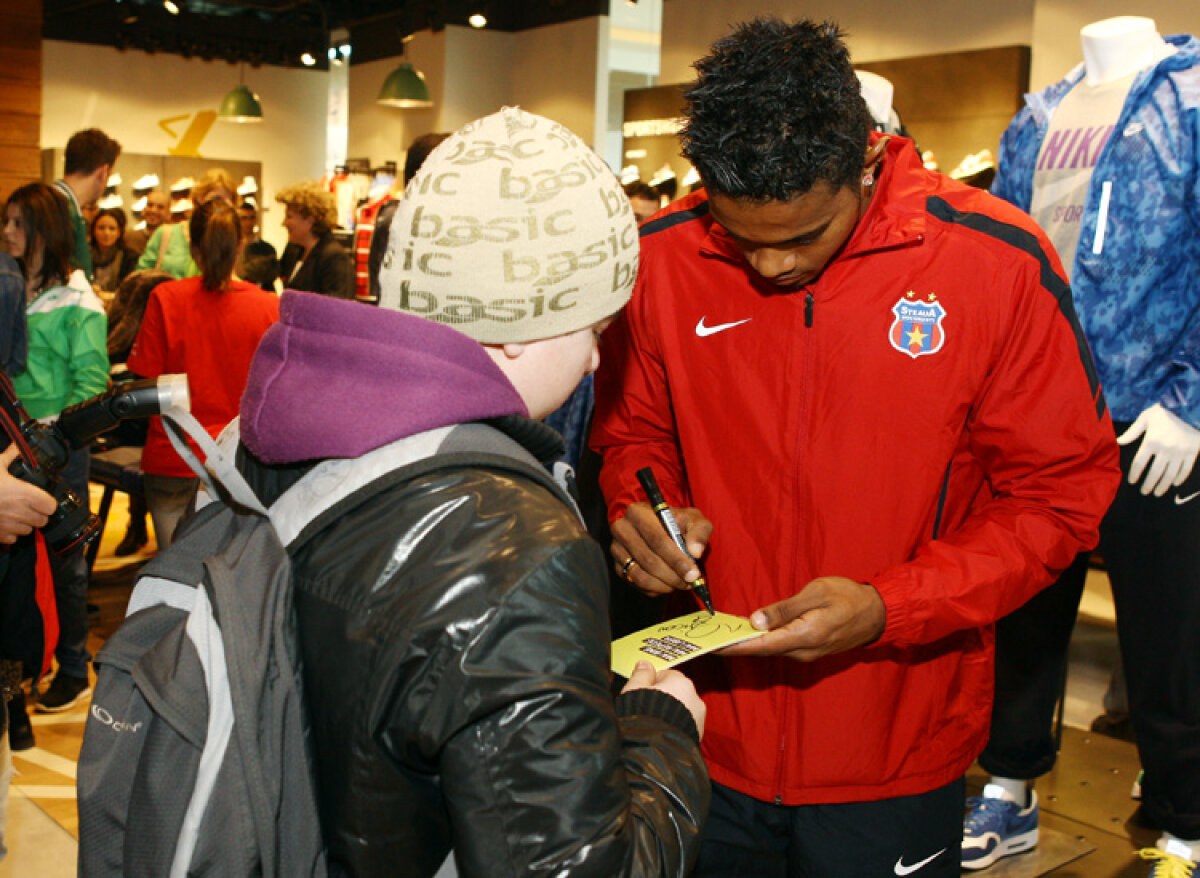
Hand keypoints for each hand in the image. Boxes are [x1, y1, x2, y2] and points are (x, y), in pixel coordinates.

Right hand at [0, 445, 55, 543]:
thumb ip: (10, 455)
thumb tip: (17, 446)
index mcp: (24, 494)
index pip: (51, 506)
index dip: (47, 502)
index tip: (42, 498)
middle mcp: (20, 512)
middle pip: (43, 520)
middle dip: (38, 513)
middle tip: (28, 505)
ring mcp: (9, 525)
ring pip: (29, 530)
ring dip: (25, 523)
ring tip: (15, 512)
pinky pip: (13, 538)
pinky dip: (11, 532)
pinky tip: (5, 522)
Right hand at [610, 501, 712, 597]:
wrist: (659, 526)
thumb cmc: (677, 523)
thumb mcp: (693, 519)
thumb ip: (699, 532)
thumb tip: (696, 552)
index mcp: (638, 512)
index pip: (657, 540)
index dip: (676, 559)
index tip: (693, 573)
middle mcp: (622, 529)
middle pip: (648, 559)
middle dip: (673, 575)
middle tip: (690, 582)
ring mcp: (616, 549)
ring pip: (640, 576)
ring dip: (665, 584)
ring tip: (682, 583)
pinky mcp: (617, 566)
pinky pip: (637, 584)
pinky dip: (656, 588)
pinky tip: (669, 583)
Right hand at [621, 660, 705, 738]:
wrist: (655, 752)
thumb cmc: (642, 717)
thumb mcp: (634, 690)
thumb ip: (640, 675)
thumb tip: (645, 664)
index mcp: (680, 682)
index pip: (666, 675)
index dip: (651, 683)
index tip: (642, 692)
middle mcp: (694, 698)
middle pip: (676, 692)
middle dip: (663, 699)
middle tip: (646, 709)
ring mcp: (699, 718)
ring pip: (682, 710)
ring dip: (671, 714)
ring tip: (654, 724)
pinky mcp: (699, 736)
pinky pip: (685, 726)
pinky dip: (676, 728)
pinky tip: (662, 735)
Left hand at [719, 576, 886, 661]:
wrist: (877, 613)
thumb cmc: (847, 597)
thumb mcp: (815, 593)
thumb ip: (785, 609)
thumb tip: (755, 621)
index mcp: (804, 636)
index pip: (761, 645)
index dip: (735, 646)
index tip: (712, 646)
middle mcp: (804, 651)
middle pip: (763, 650)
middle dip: (735, 645)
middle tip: (709, 638)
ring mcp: (807, 654)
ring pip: (771, 650)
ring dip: (748, 644)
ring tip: (722, 633)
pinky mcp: (809, 650)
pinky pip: (780, 648)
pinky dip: (763, 641)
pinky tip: (749, 632)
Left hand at [1117, 404, 1199, 496]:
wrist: (1190, 407)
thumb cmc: (1166, 411)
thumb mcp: (1146, 418)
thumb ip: (1133, 432)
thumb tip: (1118, 441)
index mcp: (1151, 441)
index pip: (1139, 463)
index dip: (1134, 474)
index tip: (1132, 481)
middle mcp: (1165, 449)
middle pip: (1154, 472)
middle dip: (1148, 484)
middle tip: (1144, 492)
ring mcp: (1180, 452)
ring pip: (1170, 474)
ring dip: (1163, 486)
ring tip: (1157, 493)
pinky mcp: (1192, 452)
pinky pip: (1186, 469)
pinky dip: (1180, 478)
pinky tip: (1175, 484)